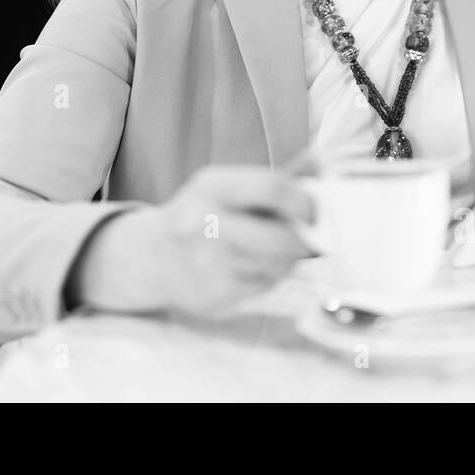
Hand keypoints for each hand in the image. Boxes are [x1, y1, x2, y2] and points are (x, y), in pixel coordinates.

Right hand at [66, 164, 314, 317]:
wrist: (151, 257)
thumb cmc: (200, 215)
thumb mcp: (223, 187)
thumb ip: (268, 186)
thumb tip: (323, 181)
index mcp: (211, 186)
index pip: (273, 188)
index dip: (304, 202)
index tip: (315, 211)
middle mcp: (205, 223)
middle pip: (281, 238)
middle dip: (303, 241)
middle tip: (308, 238)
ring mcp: (207, 263)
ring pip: (277, 265)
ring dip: (288, 259)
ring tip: (275, 250)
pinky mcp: (213, 294)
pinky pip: (263, 286)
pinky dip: (269, 277)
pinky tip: (253, 267)